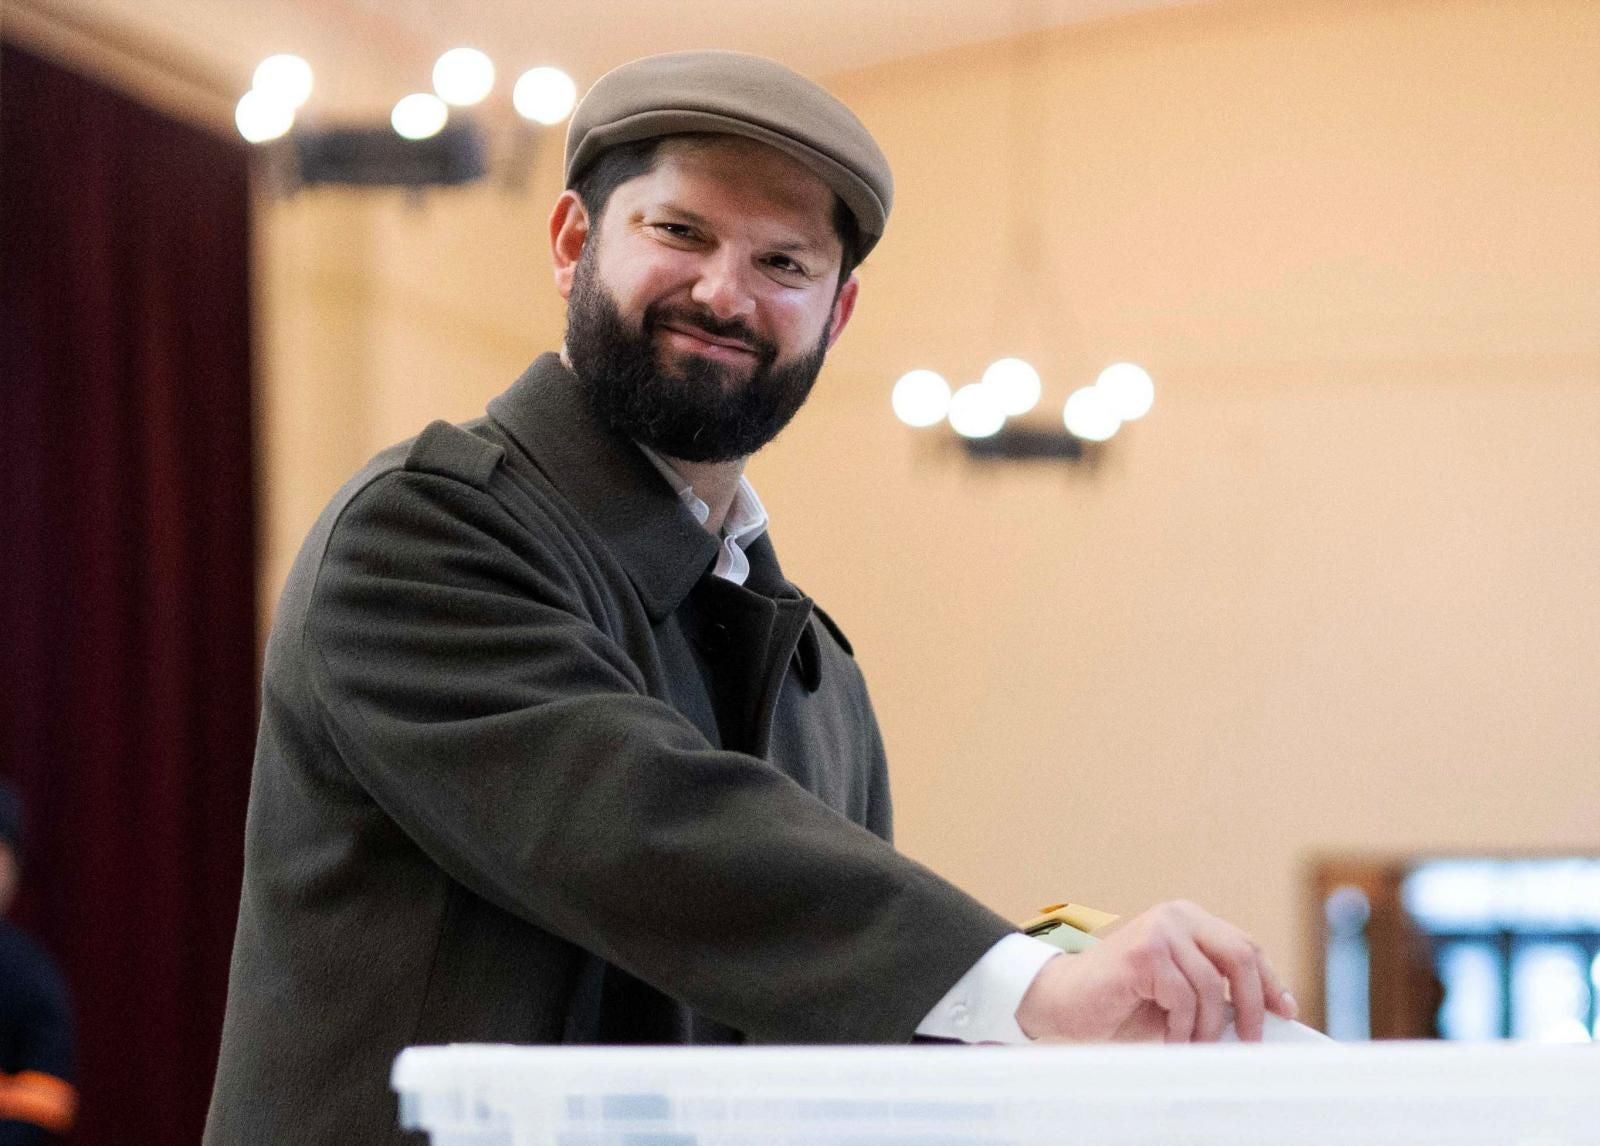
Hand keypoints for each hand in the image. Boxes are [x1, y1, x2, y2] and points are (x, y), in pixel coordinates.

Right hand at [1013, 900, 1296, 1042]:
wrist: (1061, 1001)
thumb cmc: (1119, 1002)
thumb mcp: (1177, 995)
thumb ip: (1212, 993)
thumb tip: (1261, 1017)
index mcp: (1186, 920)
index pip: (1244, 946)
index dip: (1269, 980)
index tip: (1284, 1010)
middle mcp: (1175, 916)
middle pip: (1239, 956)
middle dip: (1252, 1003)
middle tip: (1251, 1039)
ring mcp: (1158, 930)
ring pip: (1211, 986)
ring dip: (1207, 1027)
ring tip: (1193, 1046)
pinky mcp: (1143, 952)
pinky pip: (1183, 997)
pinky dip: (1182, 1027)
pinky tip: (1169, 1037)